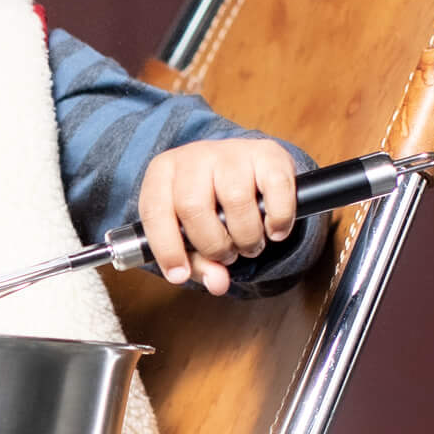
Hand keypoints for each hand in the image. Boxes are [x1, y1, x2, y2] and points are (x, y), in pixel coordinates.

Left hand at [136, 138, 299, 294]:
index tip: (179, 275)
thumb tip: (218, 282)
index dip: (166, 249)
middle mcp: (195, 156)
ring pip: (236, 201)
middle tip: (227, 256)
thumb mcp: (191, 234)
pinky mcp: (268, 153)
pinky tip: (274, 230)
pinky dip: (278, 220)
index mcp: (163, 172)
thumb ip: (199, 263)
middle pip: (194, 208)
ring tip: (249, 244)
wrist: (245, 167)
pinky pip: (276, 190)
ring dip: (247, 237)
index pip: (155, 211)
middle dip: (213, 246)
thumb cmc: (211, 205)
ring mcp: (232, 151)